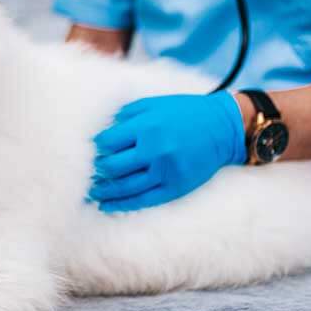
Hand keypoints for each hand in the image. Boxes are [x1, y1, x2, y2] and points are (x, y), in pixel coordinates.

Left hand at [88, 92, 246, 211]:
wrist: (223, 128)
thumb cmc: (183, 113)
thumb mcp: (152, 105)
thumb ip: (124, 117)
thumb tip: (98, 134)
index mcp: (147, 127)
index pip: (107, 143)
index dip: (95, 148)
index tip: (91, 151)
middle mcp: (155, 150)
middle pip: (112, 167)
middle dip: (96, 171)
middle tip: (87, 173)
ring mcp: (166, 171)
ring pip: (124, 187)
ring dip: (103, 191)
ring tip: (92, 192)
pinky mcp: (175, 187)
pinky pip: (142, 200)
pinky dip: (121, 204)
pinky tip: (106, 205)